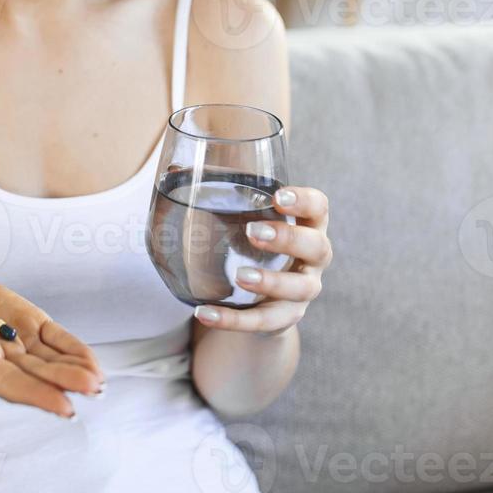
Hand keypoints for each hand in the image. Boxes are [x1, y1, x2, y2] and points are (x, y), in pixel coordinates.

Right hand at [0, 273, 105, 418]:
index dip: (35, 394)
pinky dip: (73, 349)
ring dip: (74, 370)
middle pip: (35, 375)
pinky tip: (92, 363)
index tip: (64, 407)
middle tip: (93, 388)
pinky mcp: (26, 321)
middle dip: (64, 382)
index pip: (7, 383)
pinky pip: (54, 339)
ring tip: (98, 380)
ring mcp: (15, 339)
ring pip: (49, 360)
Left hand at [193, 185, 331, 336]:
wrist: (257, 298)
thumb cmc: (251, 243)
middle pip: (317, 247)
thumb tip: (173, 170)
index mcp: (307, 225)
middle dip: (288, 238)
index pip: (319, 208)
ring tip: (240, 276)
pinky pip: (262, 323)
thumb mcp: (243, 219)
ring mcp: (303, 291)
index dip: (305, 201)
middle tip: (252, 232)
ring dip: (271, 281)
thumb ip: (219, 195)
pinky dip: (232, 320)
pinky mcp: (283, 318)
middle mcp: (313, 259)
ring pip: (299, 289)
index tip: (278, 197)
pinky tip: (203, 313)